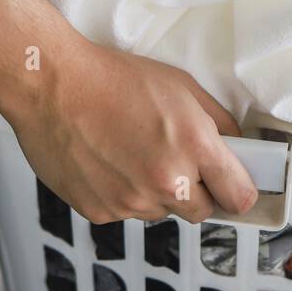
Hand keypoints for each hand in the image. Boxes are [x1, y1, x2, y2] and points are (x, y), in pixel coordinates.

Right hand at [11, 42, 257, 224]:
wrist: (52, 85)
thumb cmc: (111, 78)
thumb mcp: (180, 84)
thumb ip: (217, 121)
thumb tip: (234, 145)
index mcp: (194, 145)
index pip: (239, 196)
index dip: (237, 191)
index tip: (232, 186)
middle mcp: (166, 180)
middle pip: (202, 212)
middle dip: (196, 191)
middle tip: (175, 161)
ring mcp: (132, 201)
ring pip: (160, 212)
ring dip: (155, 192)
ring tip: (131, 152)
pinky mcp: (101, 212)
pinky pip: (125, 212)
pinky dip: (121, 194)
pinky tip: (107, 161)